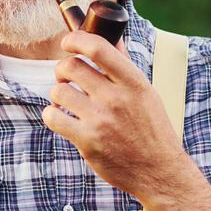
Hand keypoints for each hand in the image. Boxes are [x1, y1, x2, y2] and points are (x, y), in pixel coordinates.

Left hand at [40, 29, 180, 200]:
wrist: (158, 171)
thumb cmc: (151, 130)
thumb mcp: (146, 94)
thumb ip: (125, 67)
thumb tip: (114, 39)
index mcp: (134, 82)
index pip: (98, 47)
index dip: (76, 39)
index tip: (68, 42)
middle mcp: (117, 98)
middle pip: (71, 66)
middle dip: (62, 69)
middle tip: (66, 78)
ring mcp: (101, 120)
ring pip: (59, 91)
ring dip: (57, 94)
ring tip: (65, 101)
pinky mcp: (87, 141)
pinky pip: (53, 117)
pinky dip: (52, 115)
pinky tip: (61, 117)